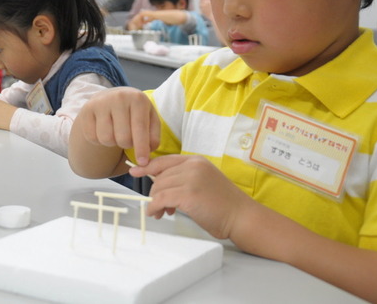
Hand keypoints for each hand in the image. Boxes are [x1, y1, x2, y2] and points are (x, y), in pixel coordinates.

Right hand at [76, 87, 159, 165]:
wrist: (112, 97)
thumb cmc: (135, 112)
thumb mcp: (150, 119)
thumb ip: (153, 137)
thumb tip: (147, 154)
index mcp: (138, 98)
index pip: (140, 128)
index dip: (142, 148)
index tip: (142, 162)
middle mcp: (119, 97)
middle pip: (123, 138)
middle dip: (127, 145)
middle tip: (128, 138)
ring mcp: (101, 102)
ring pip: (106, 139)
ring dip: (112, 142)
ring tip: (116, 132)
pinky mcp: (87, 109)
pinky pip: (92, 137)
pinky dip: (98, 140)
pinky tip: (103, 130)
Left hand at [131, 154, 251, 239]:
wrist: (241, 216)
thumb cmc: (223, 204)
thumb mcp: (203, 183)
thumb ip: (184, 179)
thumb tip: (160, 186)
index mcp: (197, 161)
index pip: (165, 160)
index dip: (148, 166)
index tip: (135, 171)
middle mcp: (193, 166)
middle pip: (160, 176)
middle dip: (155, 192)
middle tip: (158, 208)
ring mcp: (191, 178)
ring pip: (159, 187)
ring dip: (155, 202)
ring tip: (161, 213)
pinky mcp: (189, 194)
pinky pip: (161, 198)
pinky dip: (155, 207)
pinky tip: (158, 214)